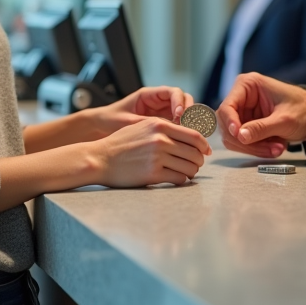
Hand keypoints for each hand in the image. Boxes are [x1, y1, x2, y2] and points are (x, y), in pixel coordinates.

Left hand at [86, 85, 195, 137]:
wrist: (99, 127)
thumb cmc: (110, 120)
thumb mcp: (128, 121)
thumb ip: (146, 123)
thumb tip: (166, 128)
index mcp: (149, 95)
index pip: (173, 92)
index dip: (180, 102)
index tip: (179, 115)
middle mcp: (158, 102)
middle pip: (183, 101)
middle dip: (190, 112)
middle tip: (189, 126)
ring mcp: (162, 113)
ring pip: (183, 114)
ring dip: (188, 123)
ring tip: (188, 136)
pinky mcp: (162, 125)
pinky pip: (177, 125)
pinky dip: (182, 132)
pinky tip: (182, 142)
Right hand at [89, 117, 211, 186]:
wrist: (100, 159)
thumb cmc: (120, 144)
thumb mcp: (141, 127)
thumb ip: (163, 128)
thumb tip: (187, 135)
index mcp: (159, 125)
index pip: (193, 135)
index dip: (203, 145)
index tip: (205, 152)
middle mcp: (160, 139)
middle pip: (194, 152)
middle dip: (198, 160)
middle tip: (196, 165)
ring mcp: (157, 157)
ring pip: (189, 166)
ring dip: (191, 171)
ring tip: (186, 172)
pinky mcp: (152, 174)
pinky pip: (179, 178)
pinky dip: (181, 180)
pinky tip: (176, 178)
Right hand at [217, 73, 305, 158]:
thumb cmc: (303, 109)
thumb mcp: (284, 120)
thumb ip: (261, 128)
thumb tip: (241, 136)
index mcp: (248, 85)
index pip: (228, 106)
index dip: (230, 123)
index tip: (239, 135)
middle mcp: (242, 97)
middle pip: (228, 125)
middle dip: (247, 141)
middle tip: (268, 148)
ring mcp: (244, 112)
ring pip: (235, 137)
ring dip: (254, 147)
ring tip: (276, 148)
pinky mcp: (248, 125)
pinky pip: (244, 142)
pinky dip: (258, 148)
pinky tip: (274, 146)